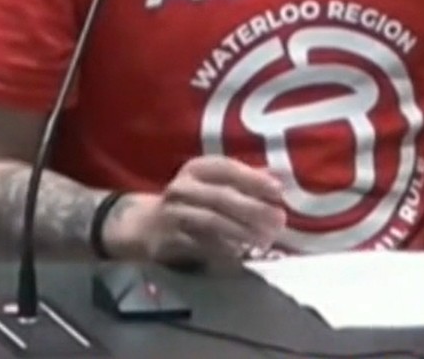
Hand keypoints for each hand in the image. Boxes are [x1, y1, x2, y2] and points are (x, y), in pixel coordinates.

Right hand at [105, 157, 287, 266]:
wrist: (144, 226)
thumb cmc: (191, 202)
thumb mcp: (211, 184)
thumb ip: (243, 181)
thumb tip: (279, 176)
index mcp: (196, 169)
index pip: (226, 168)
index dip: (253, 178)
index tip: (279, 190)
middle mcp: (182, 187)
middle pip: (221, 196)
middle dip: (253, 209)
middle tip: (278, 220)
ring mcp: (173, 214)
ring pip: (211, 221)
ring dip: (241, 231)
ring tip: (265, 240)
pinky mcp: (168, 240)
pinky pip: (199, 245)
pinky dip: (222, 250)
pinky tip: (241, 254)